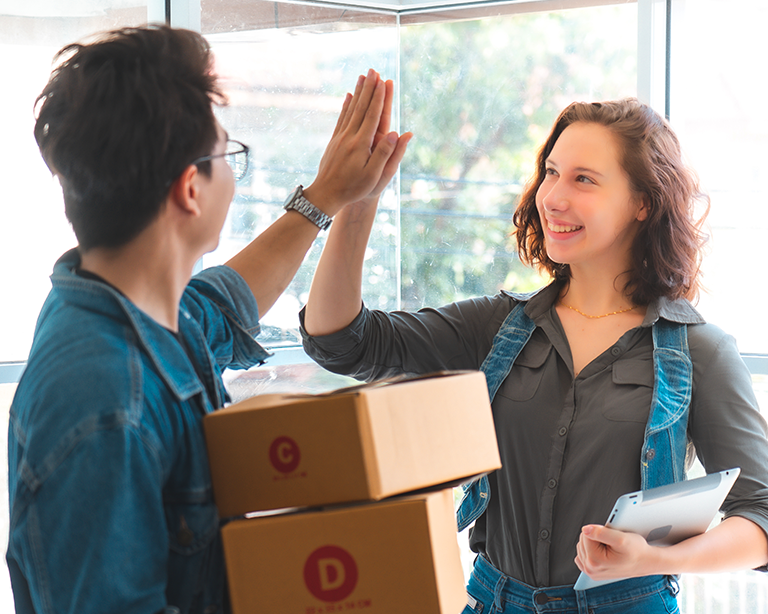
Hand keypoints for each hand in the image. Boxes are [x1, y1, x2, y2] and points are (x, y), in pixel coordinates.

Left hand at [304, 69, 410, 215]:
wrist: (326, 195)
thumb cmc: (353, 188)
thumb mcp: (374, 176)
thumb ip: (385, 154)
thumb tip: (395, 133)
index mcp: (361, 144)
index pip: (372, 116)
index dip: (379, 97)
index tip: (383, 81)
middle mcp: (349, 137)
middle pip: (361, 107)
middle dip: (368, 88)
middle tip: (373, 70)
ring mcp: (340, 138)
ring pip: (351, 110)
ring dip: (358, 92)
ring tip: (362, 77)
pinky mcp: (334, 141)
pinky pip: (342, 118)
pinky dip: (346, 105)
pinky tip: (348, 96)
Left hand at [574, 524, 654, 580]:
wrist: (646, 562)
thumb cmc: (637, 551)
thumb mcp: (621, 538)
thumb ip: (600, 532)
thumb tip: (585, 529)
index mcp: (594, 561)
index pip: (585, 534)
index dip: (599, 531)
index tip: (611, 539)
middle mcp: (590, 569)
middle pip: (583, 540)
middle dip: (596, 537)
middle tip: (612, 543)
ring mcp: (590, 571)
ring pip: (583, 545)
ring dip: (595, 543)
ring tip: (610, 548)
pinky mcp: (592, 571)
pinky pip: (583, 553)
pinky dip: (591, 549)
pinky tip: (603, 551)